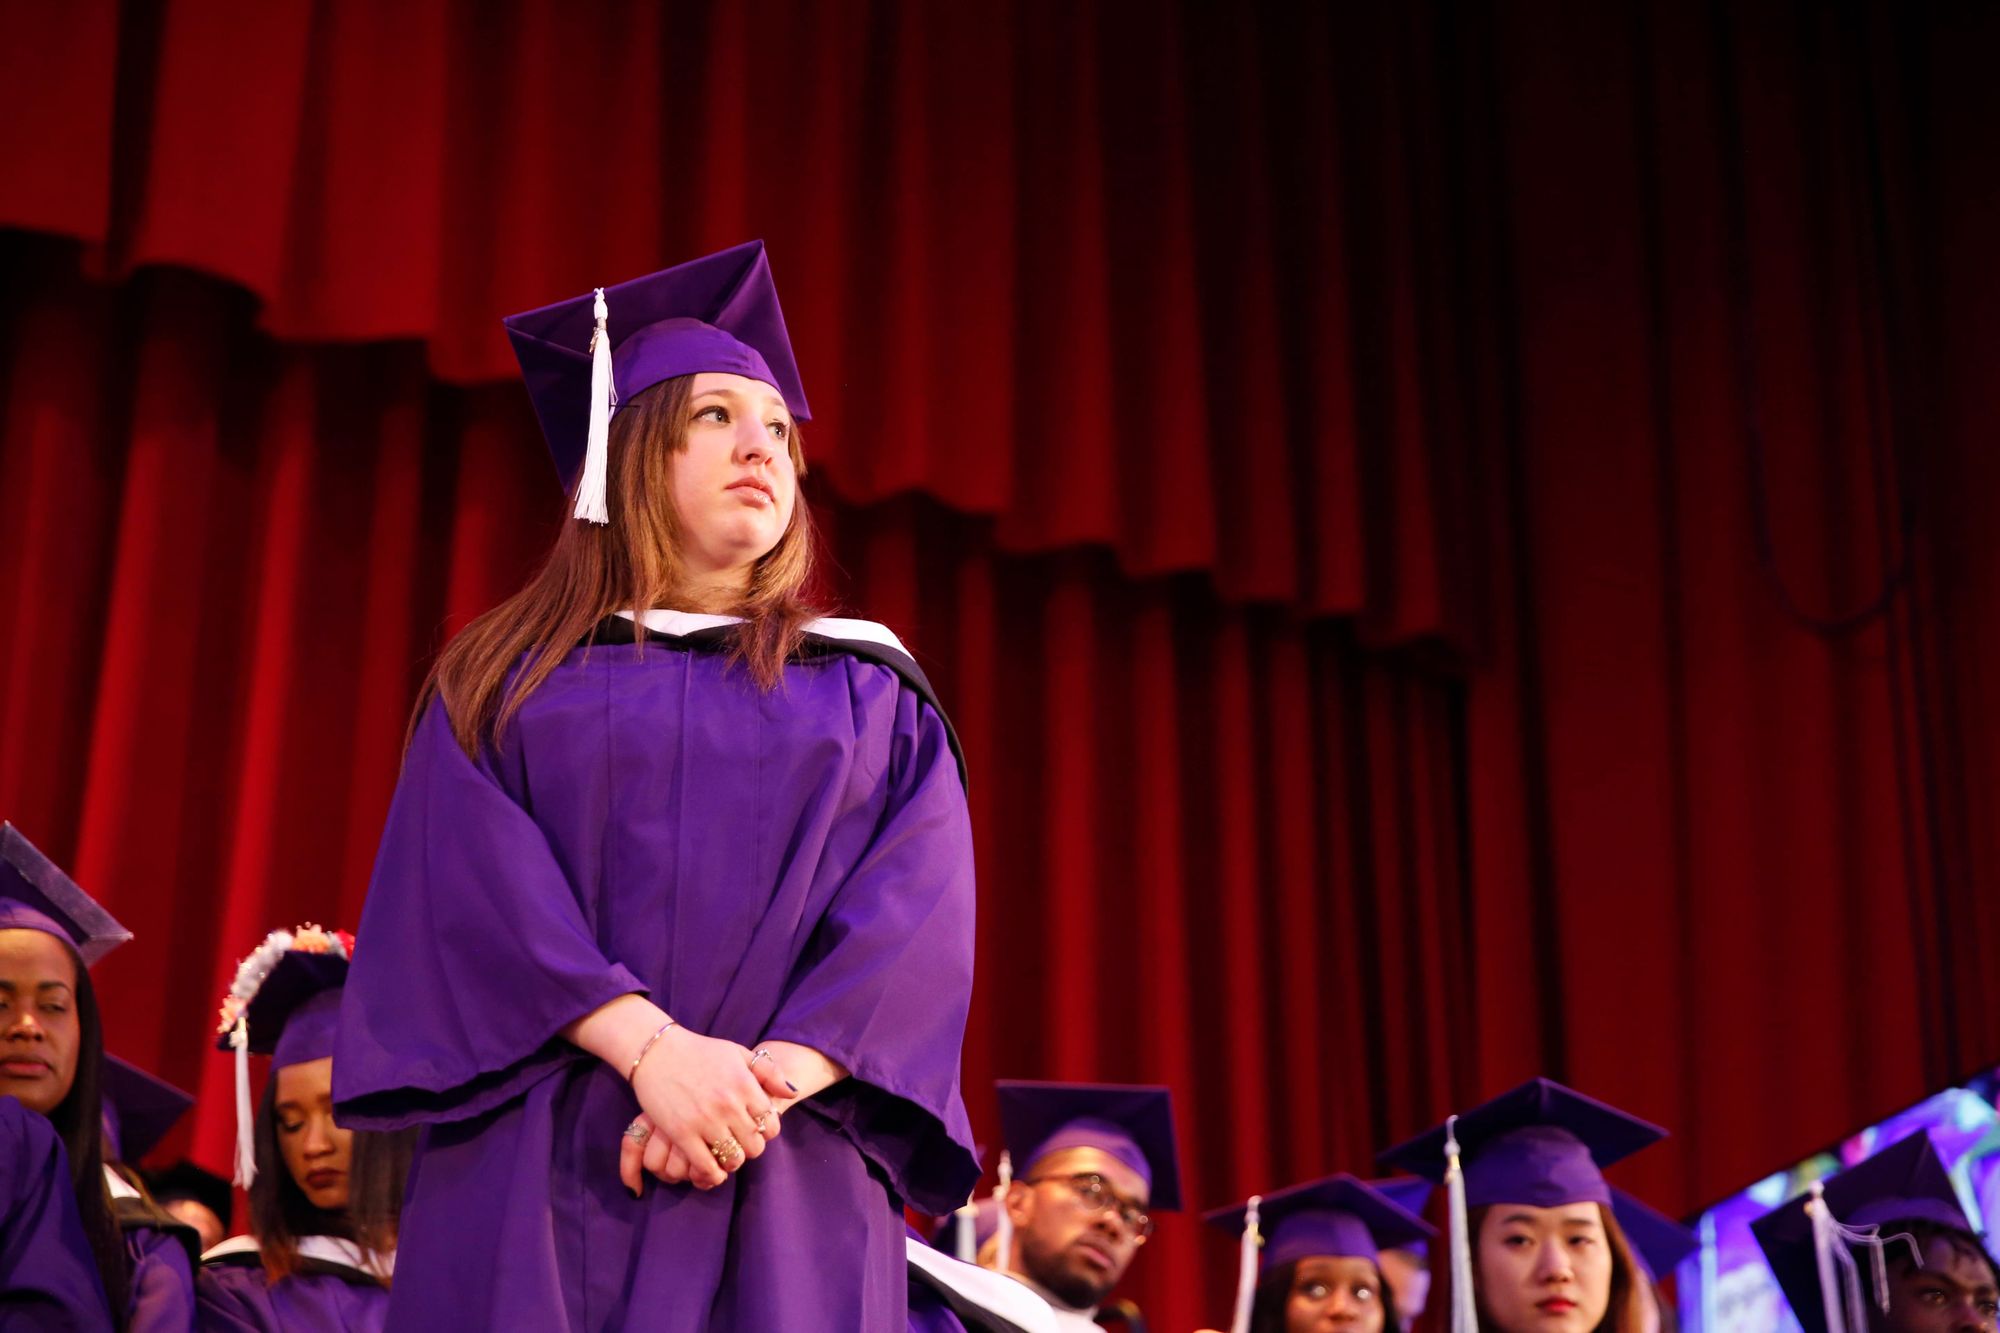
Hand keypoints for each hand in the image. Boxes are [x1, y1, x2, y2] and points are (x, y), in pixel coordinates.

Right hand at [619, 1030, 792, 1192]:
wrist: (657, 1051)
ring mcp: (705, 1120)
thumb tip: (792, 1093)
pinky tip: (711, 1168)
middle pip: (755, 1146)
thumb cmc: (701, 1052)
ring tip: (726, 1154)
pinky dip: (712, 1173)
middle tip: (740, 1142)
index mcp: (745, 1084)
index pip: (772, 1125)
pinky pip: (706, 1166)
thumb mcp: (738, 1052)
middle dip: (751, 1147)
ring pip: (734, 1159)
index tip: (755, 1127)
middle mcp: (728, 1104)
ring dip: (732, 1161)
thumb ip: (769, 1071)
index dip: (767, 1131)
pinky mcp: (681, 1133)